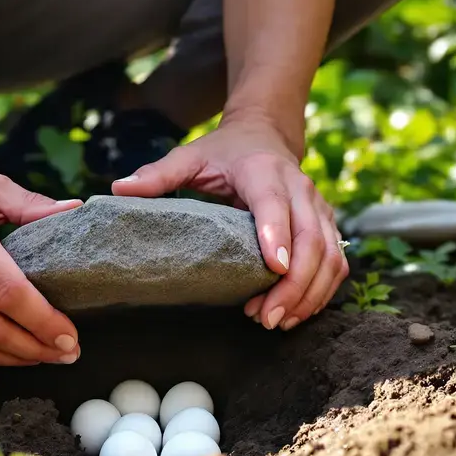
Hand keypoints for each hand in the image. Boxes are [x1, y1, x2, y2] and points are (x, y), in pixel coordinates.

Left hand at [111, 119, 347, 330]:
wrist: (266, 133)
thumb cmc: (225, 151)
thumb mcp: (190, 155)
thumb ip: (158, 173)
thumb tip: (119, 188)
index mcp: (265, 171)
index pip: (276, 205)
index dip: (277, 235)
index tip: (273, 269)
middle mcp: (300, 189)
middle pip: (312, 241)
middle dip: (294, 284)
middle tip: (267, 317)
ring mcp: (319, 208)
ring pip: (330, 256)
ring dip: (308, 294)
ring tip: (277, 321)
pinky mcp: (327, 225)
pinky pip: (336, 263)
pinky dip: (321, 292)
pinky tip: (295, 313)